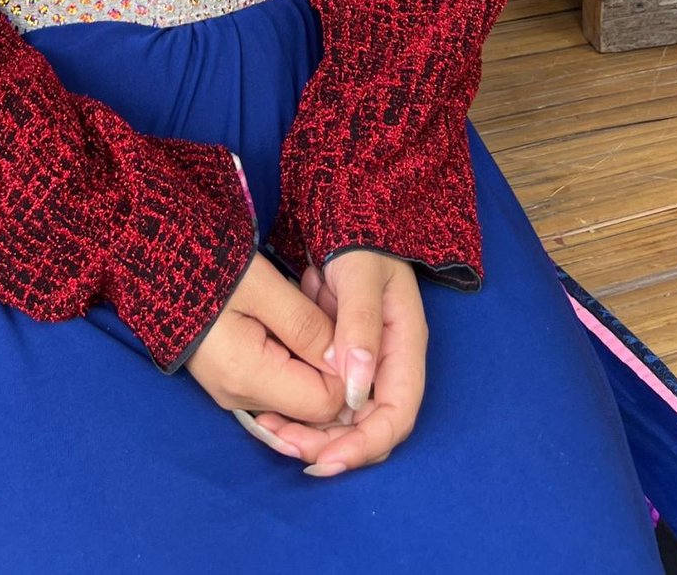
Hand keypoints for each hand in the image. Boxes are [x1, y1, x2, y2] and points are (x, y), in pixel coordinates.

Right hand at [184, 252, 347, 426]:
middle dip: (332, 365)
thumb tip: (349, 365)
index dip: (347, 369)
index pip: (325, 402)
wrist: (158, 257)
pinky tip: (293, 321)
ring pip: (298, 394)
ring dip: (314, 358)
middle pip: (312, 405)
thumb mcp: (264, 286)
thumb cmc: (209, 265)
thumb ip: (308, 326)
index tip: (347, 324)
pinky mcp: (232, 379)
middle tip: (329, 311)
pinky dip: (295, 358)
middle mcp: (240, 397)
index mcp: (247, 377)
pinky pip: (279, 383)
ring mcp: (234, 392)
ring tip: (309, 308)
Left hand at [252, 250, 426, 475]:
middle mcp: (387, 364)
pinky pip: (323, 397)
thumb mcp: (360, 274)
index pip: (396, 414)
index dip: (365, 444)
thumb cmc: (358, 241)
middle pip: (368, 425)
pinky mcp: (338, 360)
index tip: (327, 458)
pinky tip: (271, 413)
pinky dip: (300, 410)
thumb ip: (360, 325)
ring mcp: (363, 364)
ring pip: (343, 418)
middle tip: (287, 446)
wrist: (345, 217)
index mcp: (404, 347)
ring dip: (312, 432)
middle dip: (331, 444)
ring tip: (272, 433)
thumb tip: (355, 389)